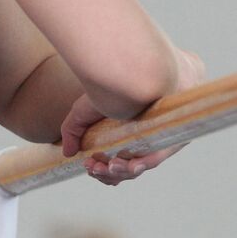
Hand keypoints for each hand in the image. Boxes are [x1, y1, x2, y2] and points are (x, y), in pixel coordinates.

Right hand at [60, 46, 206, 185]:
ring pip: (139, 168)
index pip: (115, 164)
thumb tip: (66, 153)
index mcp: (126, 138)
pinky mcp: (171, 137)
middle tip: (92, 167)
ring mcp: (157, 141)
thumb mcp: (87, 108)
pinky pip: (155, 158)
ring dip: (119, 172)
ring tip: (103, 166)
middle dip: (106, 173)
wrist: (139, 63)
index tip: (88, 165)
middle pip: (126, 170)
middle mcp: (142, 142)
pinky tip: (121, 164)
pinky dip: (137, 165)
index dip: (101, 170)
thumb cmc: (117, 83)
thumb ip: (74, 130)